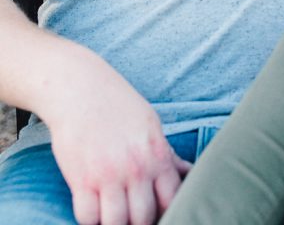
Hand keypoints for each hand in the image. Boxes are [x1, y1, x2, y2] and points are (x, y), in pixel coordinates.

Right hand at [39, 48, 190, 224]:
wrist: (81, 88)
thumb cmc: (117, 105)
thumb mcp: (150, 124)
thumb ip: (166, 154)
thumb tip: (187, 172)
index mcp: (157, 154)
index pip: (172, 200)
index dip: (167, 213)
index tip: (157, 213)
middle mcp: (136, 168)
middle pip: (144, 218)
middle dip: (139, 222)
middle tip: (132, 216)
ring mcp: (108, 175)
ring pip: (116, 224)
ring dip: (114, 223)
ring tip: (112, 215)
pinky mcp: (81, 180)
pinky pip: (87, 217)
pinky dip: (89, 219)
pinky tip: (92, 208)